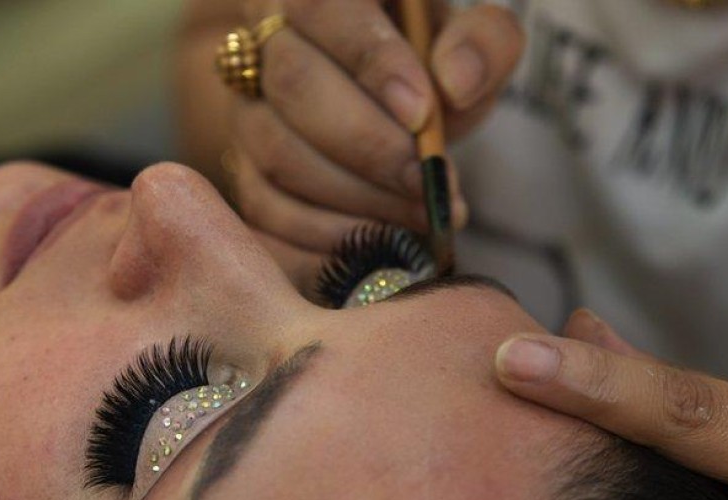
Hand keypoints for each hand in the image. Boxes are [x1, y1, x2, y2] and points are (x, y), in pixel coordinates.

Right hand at [229, 0, 523, 251]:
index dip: (370, 62)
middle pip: (293, 86)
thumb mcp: (467, 36)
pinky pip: (266, 214)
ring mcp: (246, 110)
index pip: (321, 8)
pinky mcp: (245, 171)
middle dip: (368, 146)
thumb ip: (481, 42)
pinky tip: (378, 248)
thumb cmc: (430, 59)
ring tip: (419, 217)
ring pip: (276, 156)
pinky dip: (323, 242)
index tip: (422, 113)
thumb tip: (456, 83)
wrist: (388, 97)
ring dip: (354, 199)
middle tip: (427, 183)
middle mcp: (263, 39)